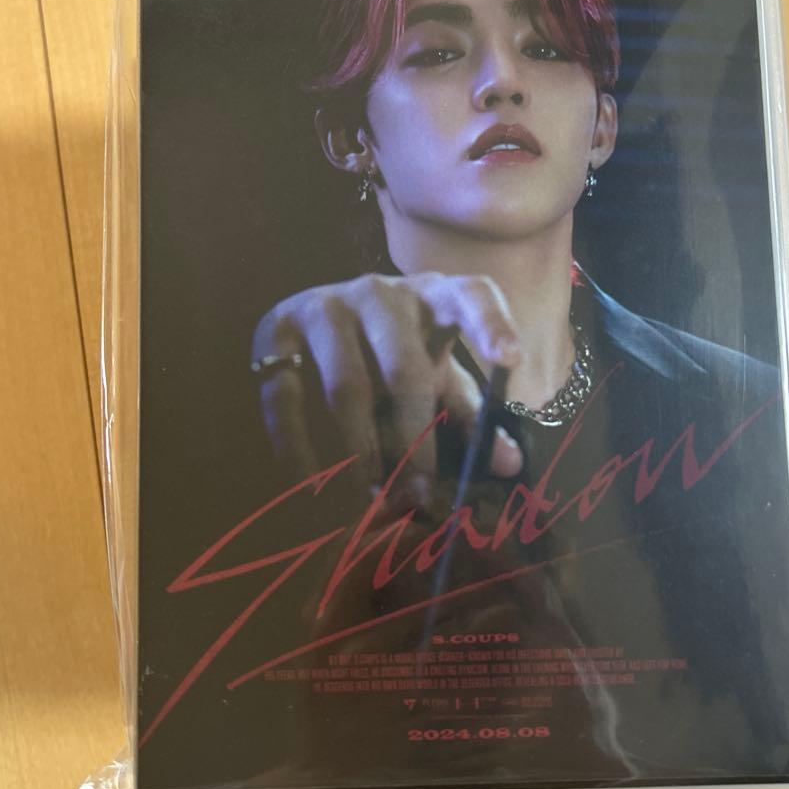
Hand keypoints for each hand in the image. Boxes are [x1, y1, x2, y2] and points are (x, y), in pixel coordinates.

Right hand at [251, 272, 523, 489]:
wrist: (318, 317)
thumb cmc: (398, 352)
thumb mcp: (438, 373)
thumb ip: (473, 414)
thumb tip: (510, 465)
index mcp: (434, 295)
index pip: (472, 296)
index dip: (492, 324)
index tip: (511, 360)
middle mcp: (381, 292)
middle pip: (404, 369)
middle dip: (413, 438)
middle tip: (417, 494)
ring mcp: (326, 305)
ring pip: (346, 386)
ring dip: (360, 450)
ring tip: (370, 495)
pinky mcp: (277, 326)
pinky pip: (286, 393)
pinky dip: (297, 443)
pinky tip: (309, 480)